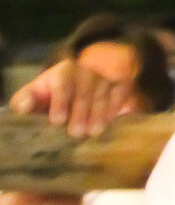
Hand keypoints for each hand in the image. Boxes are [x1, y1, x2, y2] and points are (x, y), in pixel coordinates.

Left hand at [10, 59, 137, 136]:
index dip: (60, 101)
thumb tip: (25, 105)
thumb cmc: (48, 99)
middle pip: (86, 89)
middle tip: (75, 132)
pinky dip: (116, 106)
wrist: (74, 92)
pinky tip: (111, 121)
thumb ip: (24, 101)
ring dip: (99, 113)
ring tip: (93, 131)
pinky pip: (121, 93)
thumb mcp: (33, 96)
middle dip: (81, 111)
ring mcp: (105, 78)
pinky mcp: (119, 86)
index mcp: (63, 71)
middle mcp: (86, 71)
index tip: (56, 121)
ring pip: (104, 93)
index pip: (64, 82)